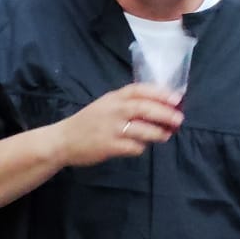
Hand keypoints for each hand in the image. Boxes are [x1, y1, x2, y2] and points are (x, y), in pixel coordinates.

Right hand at [58, 84, 183, 167]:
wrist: (61, 140)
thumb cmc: (87, 122)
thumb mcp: (105, 105)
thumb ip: (127, 103)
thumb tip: (159, 107)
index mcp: (113, 98)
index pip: (140, 90)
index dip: (161, 93)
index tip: (176, 99)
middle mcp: (113, 111)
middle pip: (145, 109)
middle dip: (165, 114)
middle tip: (178, 120)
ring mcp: (110, 129)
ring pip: (143, 130)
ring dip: (158, 133)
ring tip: (164, 136)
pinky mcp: (109, 146)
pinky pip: (134, 147)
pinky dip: (140, 148)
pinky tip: (138, 147)